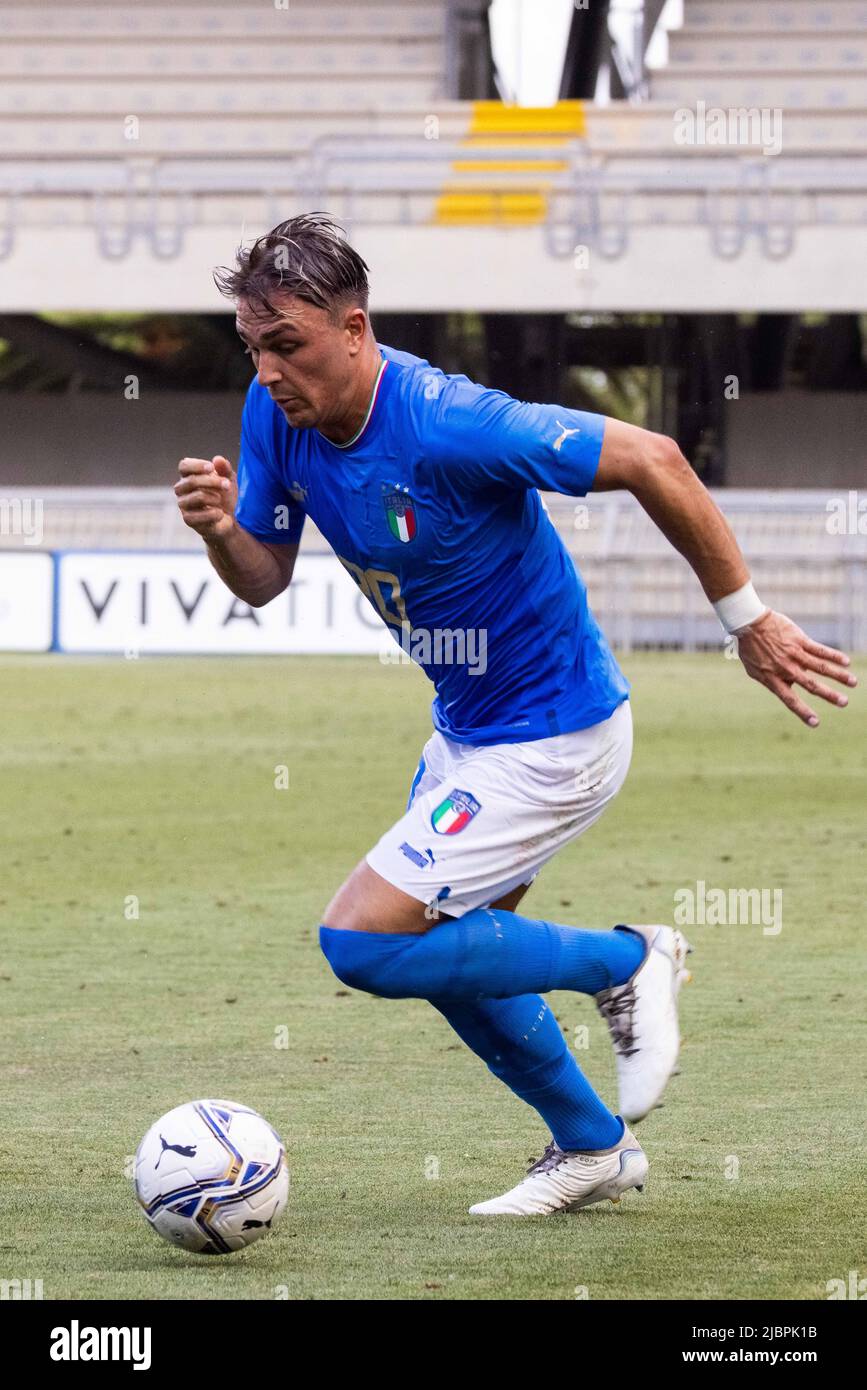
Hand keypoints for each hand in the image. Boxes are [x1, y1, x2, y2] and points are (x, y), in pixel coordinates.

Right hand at [174, 455, 237, 541]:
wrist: (227, 519)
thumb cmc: (224, 496)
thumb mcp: (229, 480)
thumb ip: (225, 469)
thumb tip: (218, 459)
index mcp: (188, 476)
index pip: (184, 466)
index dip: (197, 465)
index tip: (211, 467)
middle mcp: (181, 489)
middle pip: (192, 481)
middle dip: (213, 482)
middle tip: (227, 485)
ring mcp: (183, 505)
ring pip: (198, 497)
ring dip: (215, 498)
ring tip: (220, 500)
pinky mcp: (188, 519)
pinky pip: (202, 514)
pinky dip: (216, 513)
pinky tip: (219, 514)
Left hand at [735, 609, 855, 726]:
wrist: (749, 624)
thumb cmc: (751, 648)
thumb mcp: (755, 669)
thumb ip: (772, 680)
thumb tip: (789, 686)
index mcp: (773, 679)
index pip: (790, 699)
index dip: (803, 712)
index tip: (816, 723)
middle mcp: (785, 668)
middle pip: (810, 685)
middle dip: (829, 695)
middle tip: (844, 703)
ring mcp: (793, 654)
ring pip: (820, 667)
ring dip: (838, 676)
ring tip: (853, 683)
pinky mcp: (799, 640)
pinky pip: (820, 650)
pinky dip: (834, 656)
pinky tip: (846, 662)